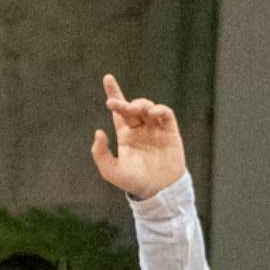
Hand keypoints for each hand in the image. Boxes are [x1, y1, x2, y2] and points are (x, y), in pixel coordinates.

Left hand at [91, 73, 186, 200]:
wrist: (159, 191)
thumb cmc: (134, 183)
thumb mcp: (111, 171)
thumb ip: (100, 153)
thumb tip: (98, 131)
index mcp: (126, 135)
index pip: (119, 110)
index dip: (114, 93)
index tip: (107, 78)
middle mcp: (140, 129)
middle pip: (132, 107)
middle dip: (126, 103)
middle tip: (120, 106)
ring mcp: (156, 130)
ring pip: (149, 107)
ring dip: (142, 104)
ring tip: (139, 111)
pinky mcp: (171, 133)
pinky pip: (166, 114)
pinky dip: (160, 109)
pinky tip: (153, 113)